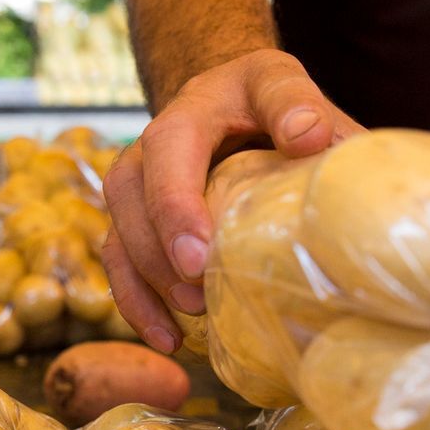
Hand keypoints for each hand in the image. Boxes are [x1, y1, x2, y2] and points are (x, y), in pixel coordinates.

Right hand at [102, 49, 361, 352]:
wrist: (234, 106)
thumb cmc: (272, 106)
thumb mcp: (290, 90)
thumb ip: (304, 106)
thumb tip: (310, 139)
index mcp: (197, 104)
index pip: (179, 137)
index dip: (183, 195)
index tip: (206, 246)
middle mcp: (155, 137)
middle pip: (137, 183)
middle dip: (163, 236)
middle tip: (197, 277)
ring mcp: (138, 178)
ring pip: (121, 223)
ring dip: (149, 273)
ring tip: (191, 311)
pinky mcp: (133, 218)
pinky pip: (119, 259)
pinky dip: (138, 301)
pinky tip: (169, 339)